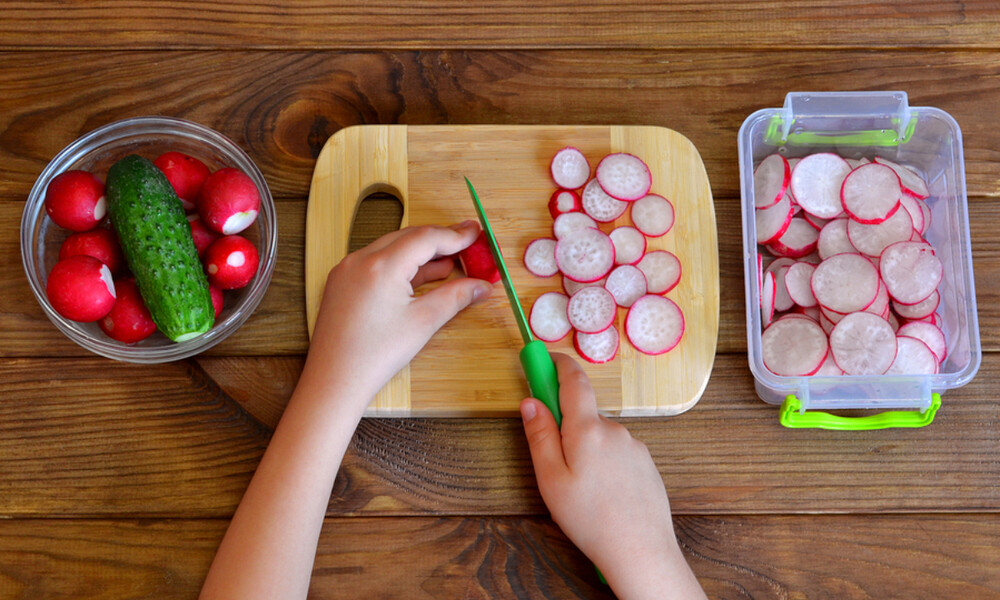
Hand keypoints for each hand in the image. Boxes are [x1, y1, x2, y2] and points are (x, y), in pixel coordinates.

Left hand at [306, 220, 493, 405]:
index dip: (455, 235)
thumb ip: (456, 297)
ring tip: (450, 260)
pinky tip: (420, 275)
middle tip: (467, 242)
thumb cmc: (375, 354)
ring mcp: (347, 270)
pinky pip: (376, 263)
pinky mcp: (341, 283)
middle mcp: (360, 260)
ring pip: (391, 248)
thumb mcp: (423, 322)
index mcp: (381, 265)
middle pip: (408, 237)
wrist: (334, 380)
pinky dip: (401, 265)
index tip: (476, 233)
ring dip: (421, 252)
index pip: (425, 238)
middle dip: (439, 239)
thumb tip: (483, 286)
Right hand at [520, 353, 705, 598]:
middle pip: (585, 414)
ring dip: (586, 450)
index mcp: (588, 429)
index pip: (574, 381)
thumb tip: (530, 403)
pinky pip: (617, 453)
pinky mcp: (646, 464)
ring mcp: (634, 446)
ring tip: (581, 491)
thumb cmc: (591, 519)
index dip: (559, 365)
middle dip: (566, 426)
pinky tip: (602, 494)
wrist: (640, 550)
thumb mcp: (551, 479)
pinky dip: (605, 464)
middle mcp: (615, 430)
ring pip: (600, 437)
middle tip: (554, 460)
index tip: (545, 357)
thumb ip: (540, 436)